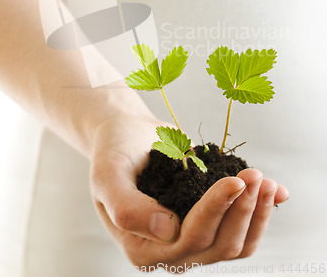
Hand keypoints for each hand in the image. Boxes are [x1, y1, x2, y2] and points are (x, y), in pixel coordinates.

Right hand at [90, 106, 288, 270]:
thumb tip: (167, 230)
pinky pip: (242, 229)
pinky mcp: (209, 221)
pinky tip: (277, 191)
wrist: (127, 135)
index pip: (188, 238)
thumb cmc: (114, 151)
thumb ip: (127, 208)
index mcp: (142, 247)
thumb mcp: (107, 175)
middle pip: (218, 244)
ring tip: (265, 180)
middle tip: (254, 175)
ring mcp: (192, 237)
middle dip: (241, 209)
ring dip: (256, 213)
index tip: (234, 181)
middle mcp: (170, 249)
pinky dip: (261, 212)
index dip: (215, 211)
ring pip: (236, 243)